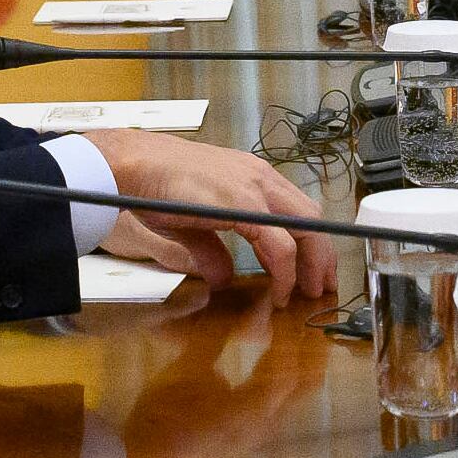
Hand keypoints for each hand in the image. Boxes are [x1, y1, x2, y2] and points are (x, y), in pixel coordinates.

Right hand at [83, 131, 339, 304]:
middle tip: (322, 286)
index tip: (315, 270)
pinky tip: (279, 290)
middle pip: (313, 219)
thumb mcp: (192, 225)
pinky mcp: (245, 204)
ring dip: (311, 265)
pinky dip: (286, 271)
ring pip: (307, 229)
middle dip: (322, 256)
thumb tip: (223, 278)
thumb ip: (212, 250)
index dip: (313, 241)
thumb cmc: (156, 187)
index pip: (299, 210)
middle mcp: (262, 179)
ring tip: (308, 292)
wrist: (134, 165)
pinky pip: (280, 243)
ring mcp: (256, 188)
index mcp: (254, 178)